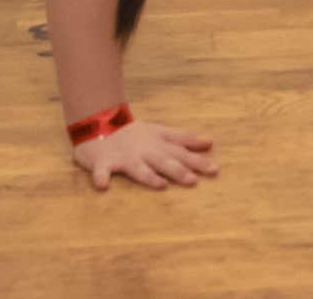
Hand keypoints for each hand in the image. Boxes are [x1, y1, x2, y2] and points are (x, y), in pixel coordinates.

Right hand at [71, 118, 217, 191]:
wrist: (98, 126)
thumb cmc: (133, 135)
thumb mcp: (159, 132)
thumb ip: (182, 139)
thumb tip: (209, 143)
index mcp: (157, 143)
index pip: (180, 151)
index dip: (196, 160)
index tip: (214, 169)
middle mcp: (143, 150)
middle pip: (163, 160)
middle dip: (178, 170)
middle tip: (193, 181)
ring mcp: (124, 156)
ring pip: (138, 167)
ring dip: (148, 176)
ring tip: (161, 185)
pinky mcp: (102, 162)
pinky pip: (101, 171)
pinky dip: (101, 177)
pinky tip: (103, 186)